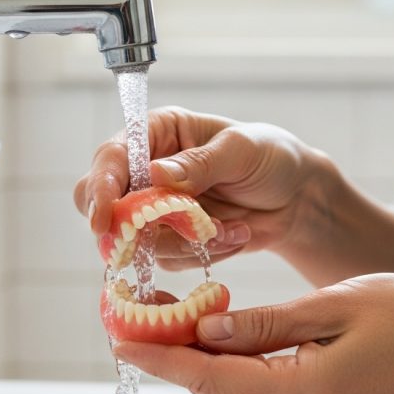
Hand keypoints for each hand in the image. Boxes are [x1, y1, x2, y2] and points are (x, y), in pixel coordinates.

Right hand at [74, 106, 325, 269]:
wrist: (296, 198)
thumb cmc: (270, 157)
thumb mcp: (241, 150)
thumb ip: (200, 163)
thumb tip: (157, 173)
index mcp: (156, 133)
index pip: (111, 158)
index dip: (101, 187)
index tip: (104, 218)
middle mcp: (145, 170)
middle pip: (97, 201)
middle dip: (122, 225)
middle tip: (152, 236)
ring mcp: (154, 209)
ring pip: (135, 239)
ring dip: (183, 241)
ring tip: (229, 227)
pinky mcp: (169, 240)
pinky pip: (167, 259)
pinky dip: (202, 254)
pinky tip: (234, 235)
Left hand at [113, 274, 393, 393]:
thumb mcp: (333, 304)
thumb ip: (265, 322)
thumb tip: (206, 327)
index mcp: (306, 393)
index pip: (212, 379)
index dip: (162, 360)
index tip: (119, 339)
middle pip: (216, 390)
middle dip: (170, 356)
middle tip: (131, 316)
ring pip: (233, 393)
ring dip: (196, 361)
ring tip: (162, 319)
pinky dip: (228, 368)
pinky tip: (212, 336)